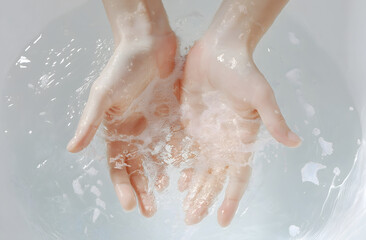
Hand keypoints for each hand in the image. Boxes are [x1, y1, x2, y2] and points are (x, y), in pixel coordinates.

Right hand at [67, 32, 177, 216]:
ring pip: (157, 158)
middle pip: (138, 167)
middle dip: (142, 189)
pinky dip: (179, 156)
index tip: (130, 205)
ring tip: (168, 193)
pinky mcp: (172, 117)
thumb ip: (90, 122)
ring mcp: (155, 125)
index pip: (117, 165)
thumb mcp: (103, 95)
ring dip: (160, 177)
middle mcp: (135, 131)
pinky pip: (176, 141)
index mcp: (116, 130)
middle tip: (150, 210)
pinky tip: (185, 169)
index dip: (122, 185)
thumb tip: (71, 149)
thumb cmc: (122, 67)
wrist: (149, 43)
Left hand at [178, 36, 300, 225]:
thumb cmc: (243, 70)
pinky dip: (178, 164)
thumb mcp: (260, 94)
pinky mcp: (189, 120)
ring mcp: (205, 131)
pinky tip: (172, 177)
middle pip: (214, 176)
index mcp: (241, 138)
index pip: (238, 174)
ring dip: (193, 186)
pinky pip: (183, 147)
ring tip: (184, 205)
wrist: (220, 48)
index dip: (232, 197)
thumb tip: (295, 142)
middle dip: (205, 197)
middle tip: (193, 219)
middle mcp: (223, 139)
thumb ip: (273, 119)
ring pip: (198, 166)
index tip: (222, 219)